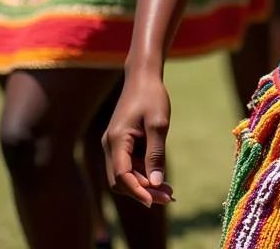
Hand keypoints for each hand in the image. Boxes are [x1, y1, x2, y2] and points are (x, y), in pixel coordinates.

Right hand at [103, 70, 174, 207]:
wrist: (142, 77)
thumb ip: (156, 154)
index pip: (122, 176)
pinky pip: (129, 166)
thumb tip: (156, 183)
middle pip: (121, 181)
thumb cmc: (152, 96)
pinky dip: (143, 174)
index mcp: (116, 140)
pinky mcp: (120, 144)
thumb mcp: (159, 124)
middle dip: (143, 192)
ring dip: (145, 185)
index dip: (138, 191)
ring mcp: (113, 145)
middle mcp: (110, 146)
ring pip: (125, 176)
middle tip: (169, 197)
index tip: (155, 201)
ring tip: (169, 192)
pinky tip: (161, 179)